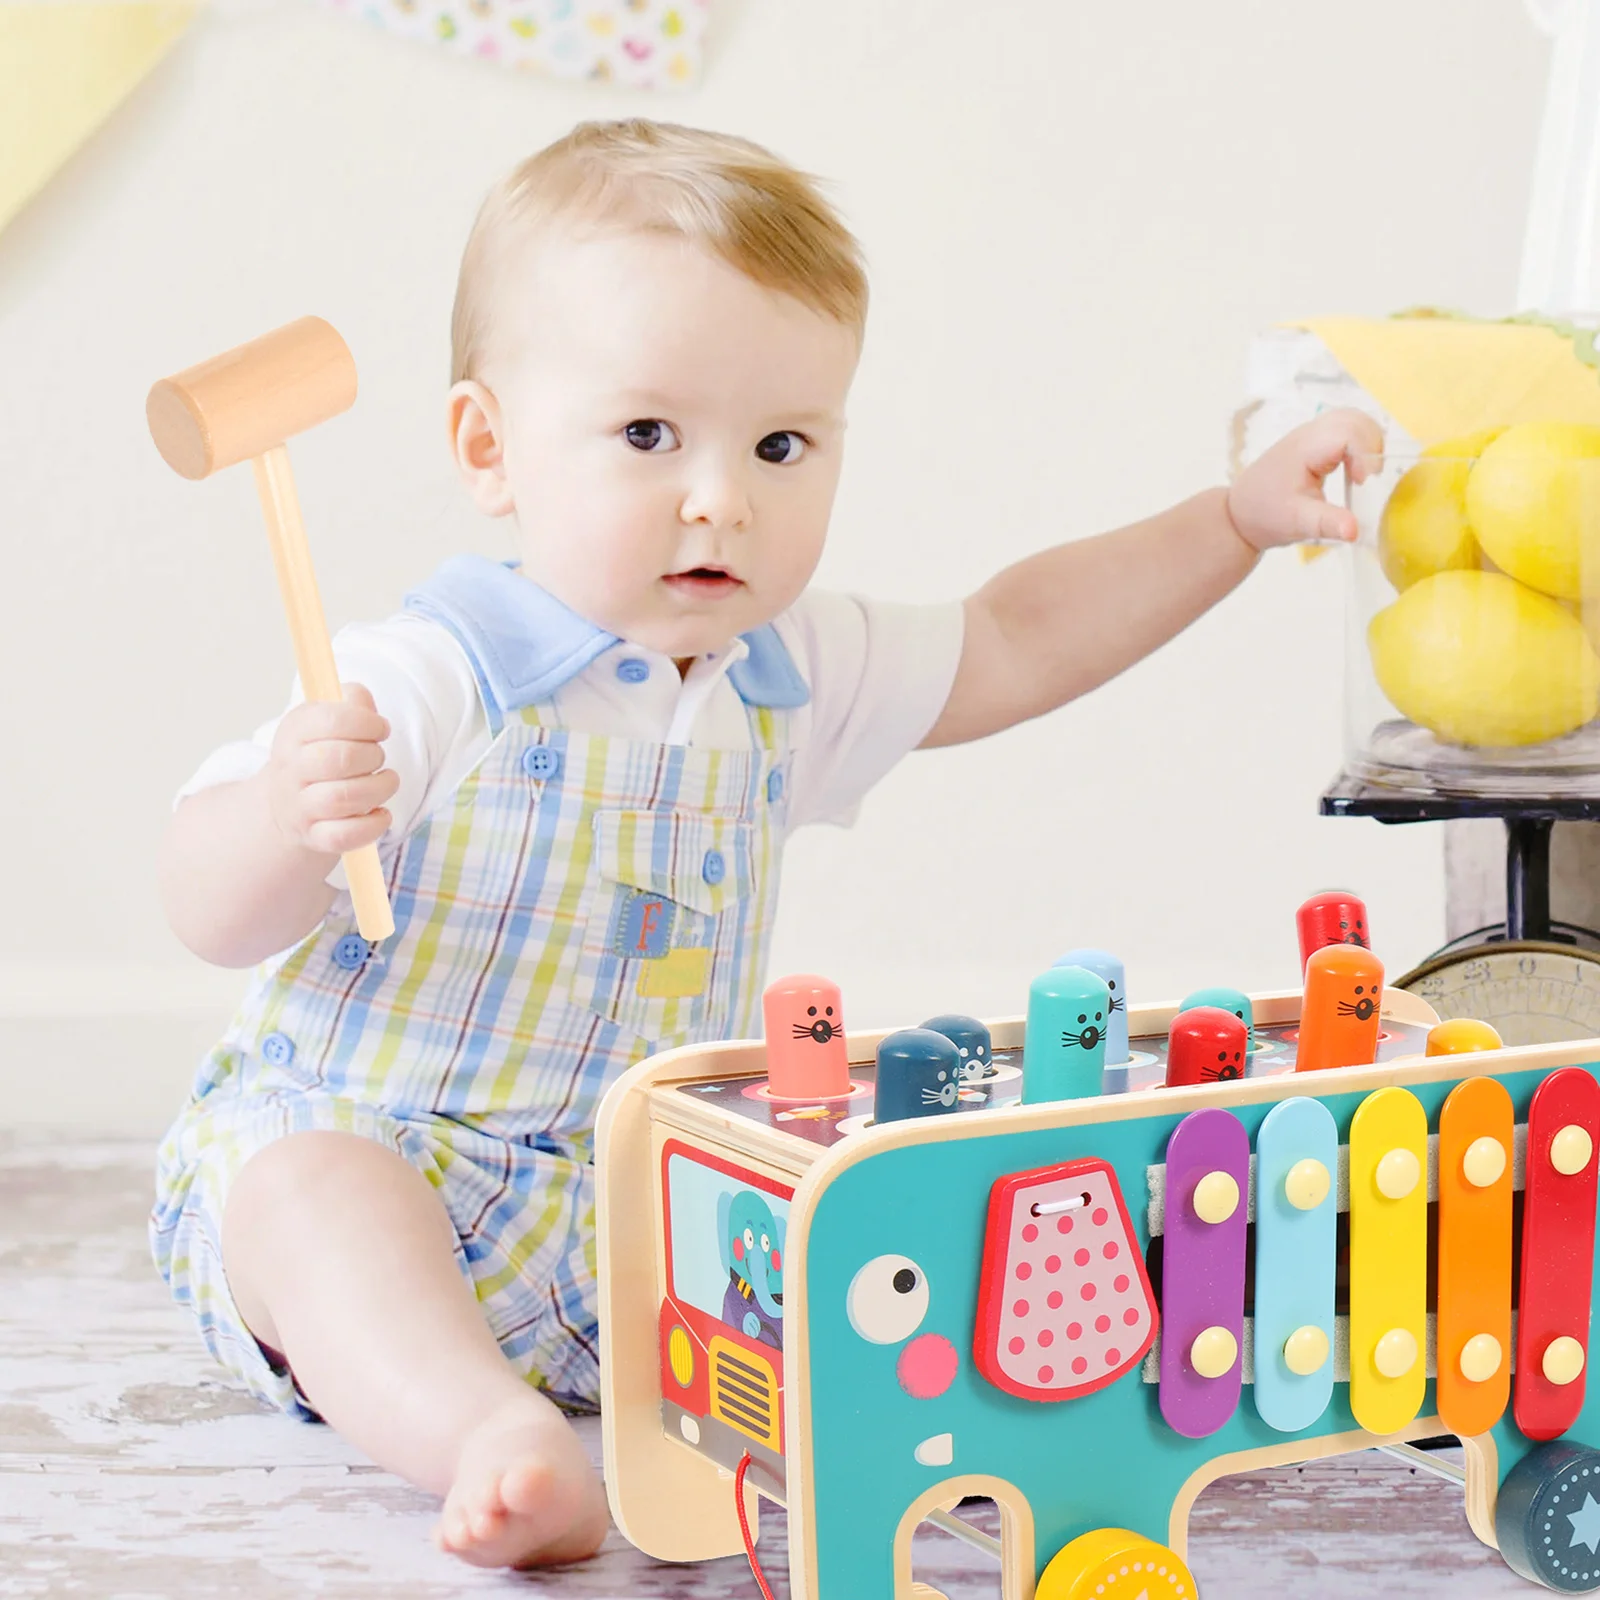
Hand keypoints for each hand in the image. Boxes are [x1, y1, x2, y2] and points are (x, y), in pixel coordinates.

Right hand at [266, 683, 397, 856]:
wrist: (287, 805)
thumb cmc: (320, 755)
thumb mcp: (327, 720)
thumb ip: (350, 702)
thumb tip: (361, 701)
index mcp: (294, 732)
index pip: (331, 720)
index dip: (367, 723)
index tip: (381, 729)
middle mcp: (291, 769)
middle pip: (337, 759)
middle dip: (372, 756)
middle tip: (378, 758)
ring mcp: (299, 807)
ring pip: (341, 799)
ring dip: (378, 789)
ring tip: (386, 782)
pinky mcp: (314, 836)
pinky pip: (343, 836)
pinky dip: (372, 825)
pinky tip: (381, 813)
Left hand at [1226, 408, 1384, 551]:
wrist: (1241, 513)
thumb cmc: (1267, 515)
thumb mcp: (1298, 523)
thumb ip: (1328, 524)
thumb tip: (1354, 531)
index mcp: (1305, 449)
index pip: (1347, 433)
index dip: (1363, 453)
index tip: (1362, 481)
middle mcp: (1308, 434)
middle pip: (1353, 419)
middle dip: (1370, 444)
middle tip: (1366, 477)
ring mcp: (1311, 434)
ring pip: (1351, 420)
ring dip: (1367, 442)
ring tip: (1363, 472)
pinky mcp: (1315, 441)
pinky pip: (1345, 429)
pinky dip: (1359, 443)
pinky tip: (1355, 468)